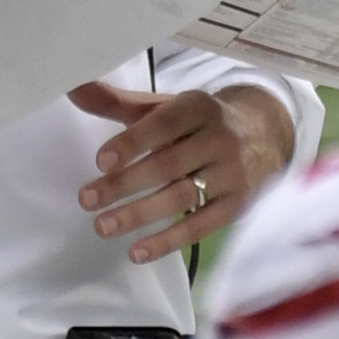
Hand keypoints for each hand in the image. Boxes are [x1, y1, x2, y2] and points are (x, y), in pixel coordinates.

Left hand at [70, 80, 295, 263]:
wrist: (264, 133)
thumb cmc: (199, 122)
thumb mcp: (165, 107)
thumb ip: (118, 103)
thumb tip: (74, 87)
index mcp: (198, 107)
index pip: (165, 124)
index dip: (133, 142)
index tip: (100, 160)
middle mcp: (219, 138)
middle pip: (169, 164)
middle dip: (125, 184)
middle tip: (87, 199)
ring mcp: (231, 173)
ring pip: (182, 196)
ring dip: (139, 215)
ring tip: (103, 226)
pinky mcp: (236, 205)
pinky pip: (200, 227)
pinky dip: (167, 241)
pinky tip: (136, 251)